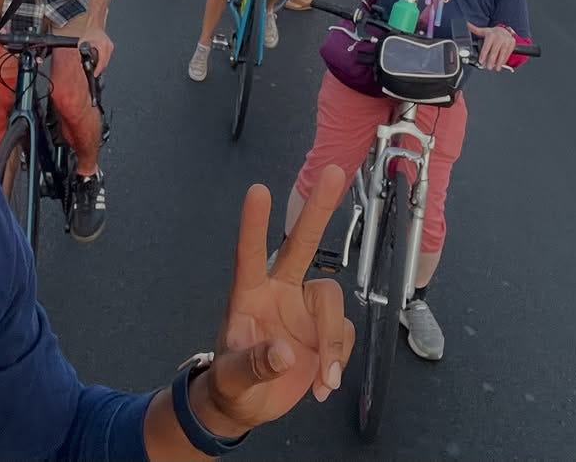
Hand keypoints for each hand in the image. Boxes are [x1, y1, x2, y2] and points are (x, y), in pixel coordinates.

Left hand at [78, 21, 113, 75]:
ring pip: (107, 60)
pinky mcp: (110, 47)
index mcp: (103, 45)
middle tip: (94, 72)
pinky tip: (98, 61)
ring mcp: (110, 46)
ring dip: (101, 64)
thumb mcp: (83, 43)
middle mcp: (108, 46)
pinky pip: (107, 56)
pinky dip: (103, 60)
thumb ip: (83, 52)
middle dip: (99, 68)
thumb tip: (84, 61)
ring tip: (95, 67)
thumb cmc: (89, 32)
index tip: (95, 74)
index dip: (98, 69)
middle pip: (105, 62)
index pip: (102, 61)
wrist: (95, 26)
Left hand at [191, 165, 354, 433]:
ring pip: (333, 301)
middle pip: (301, 244)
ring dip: (332, 342)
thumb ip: (253, 365)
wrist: (248, 405)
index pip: (249, 254)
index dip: (254, 224)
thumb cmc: (230, 382)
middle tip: (335, 171)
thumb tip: (282, 352)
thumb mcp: (231, 379)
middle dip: (318, 210)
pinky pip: (345, 335)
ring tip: (323, 380)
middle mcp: (280, 291)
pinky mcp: (325, 331)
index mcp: (249, 294)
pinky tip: (322, 385)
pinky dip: (338, 361)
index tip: (257, 190)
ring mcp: (305, 309)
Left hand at [468, 23, 514, 70]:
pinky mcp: (512, 44)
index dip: (483, 54)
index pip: (487, 46)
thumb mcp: (484, 31)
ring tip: (496, 68)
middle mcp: (499, 37)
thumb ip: (475, 29)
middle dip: (491, 60)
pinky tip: (501, 64)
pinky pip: (508, 53)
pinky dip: (504, 60)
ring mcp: (506, 41)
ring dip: (499, 62)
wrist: (505, 30)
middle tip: (488, 67)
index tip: (481, 61)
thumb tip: (466, 25)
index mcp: (491, 35)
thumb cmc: (493, 33)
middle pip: (494, 51)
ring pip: (502, 53)